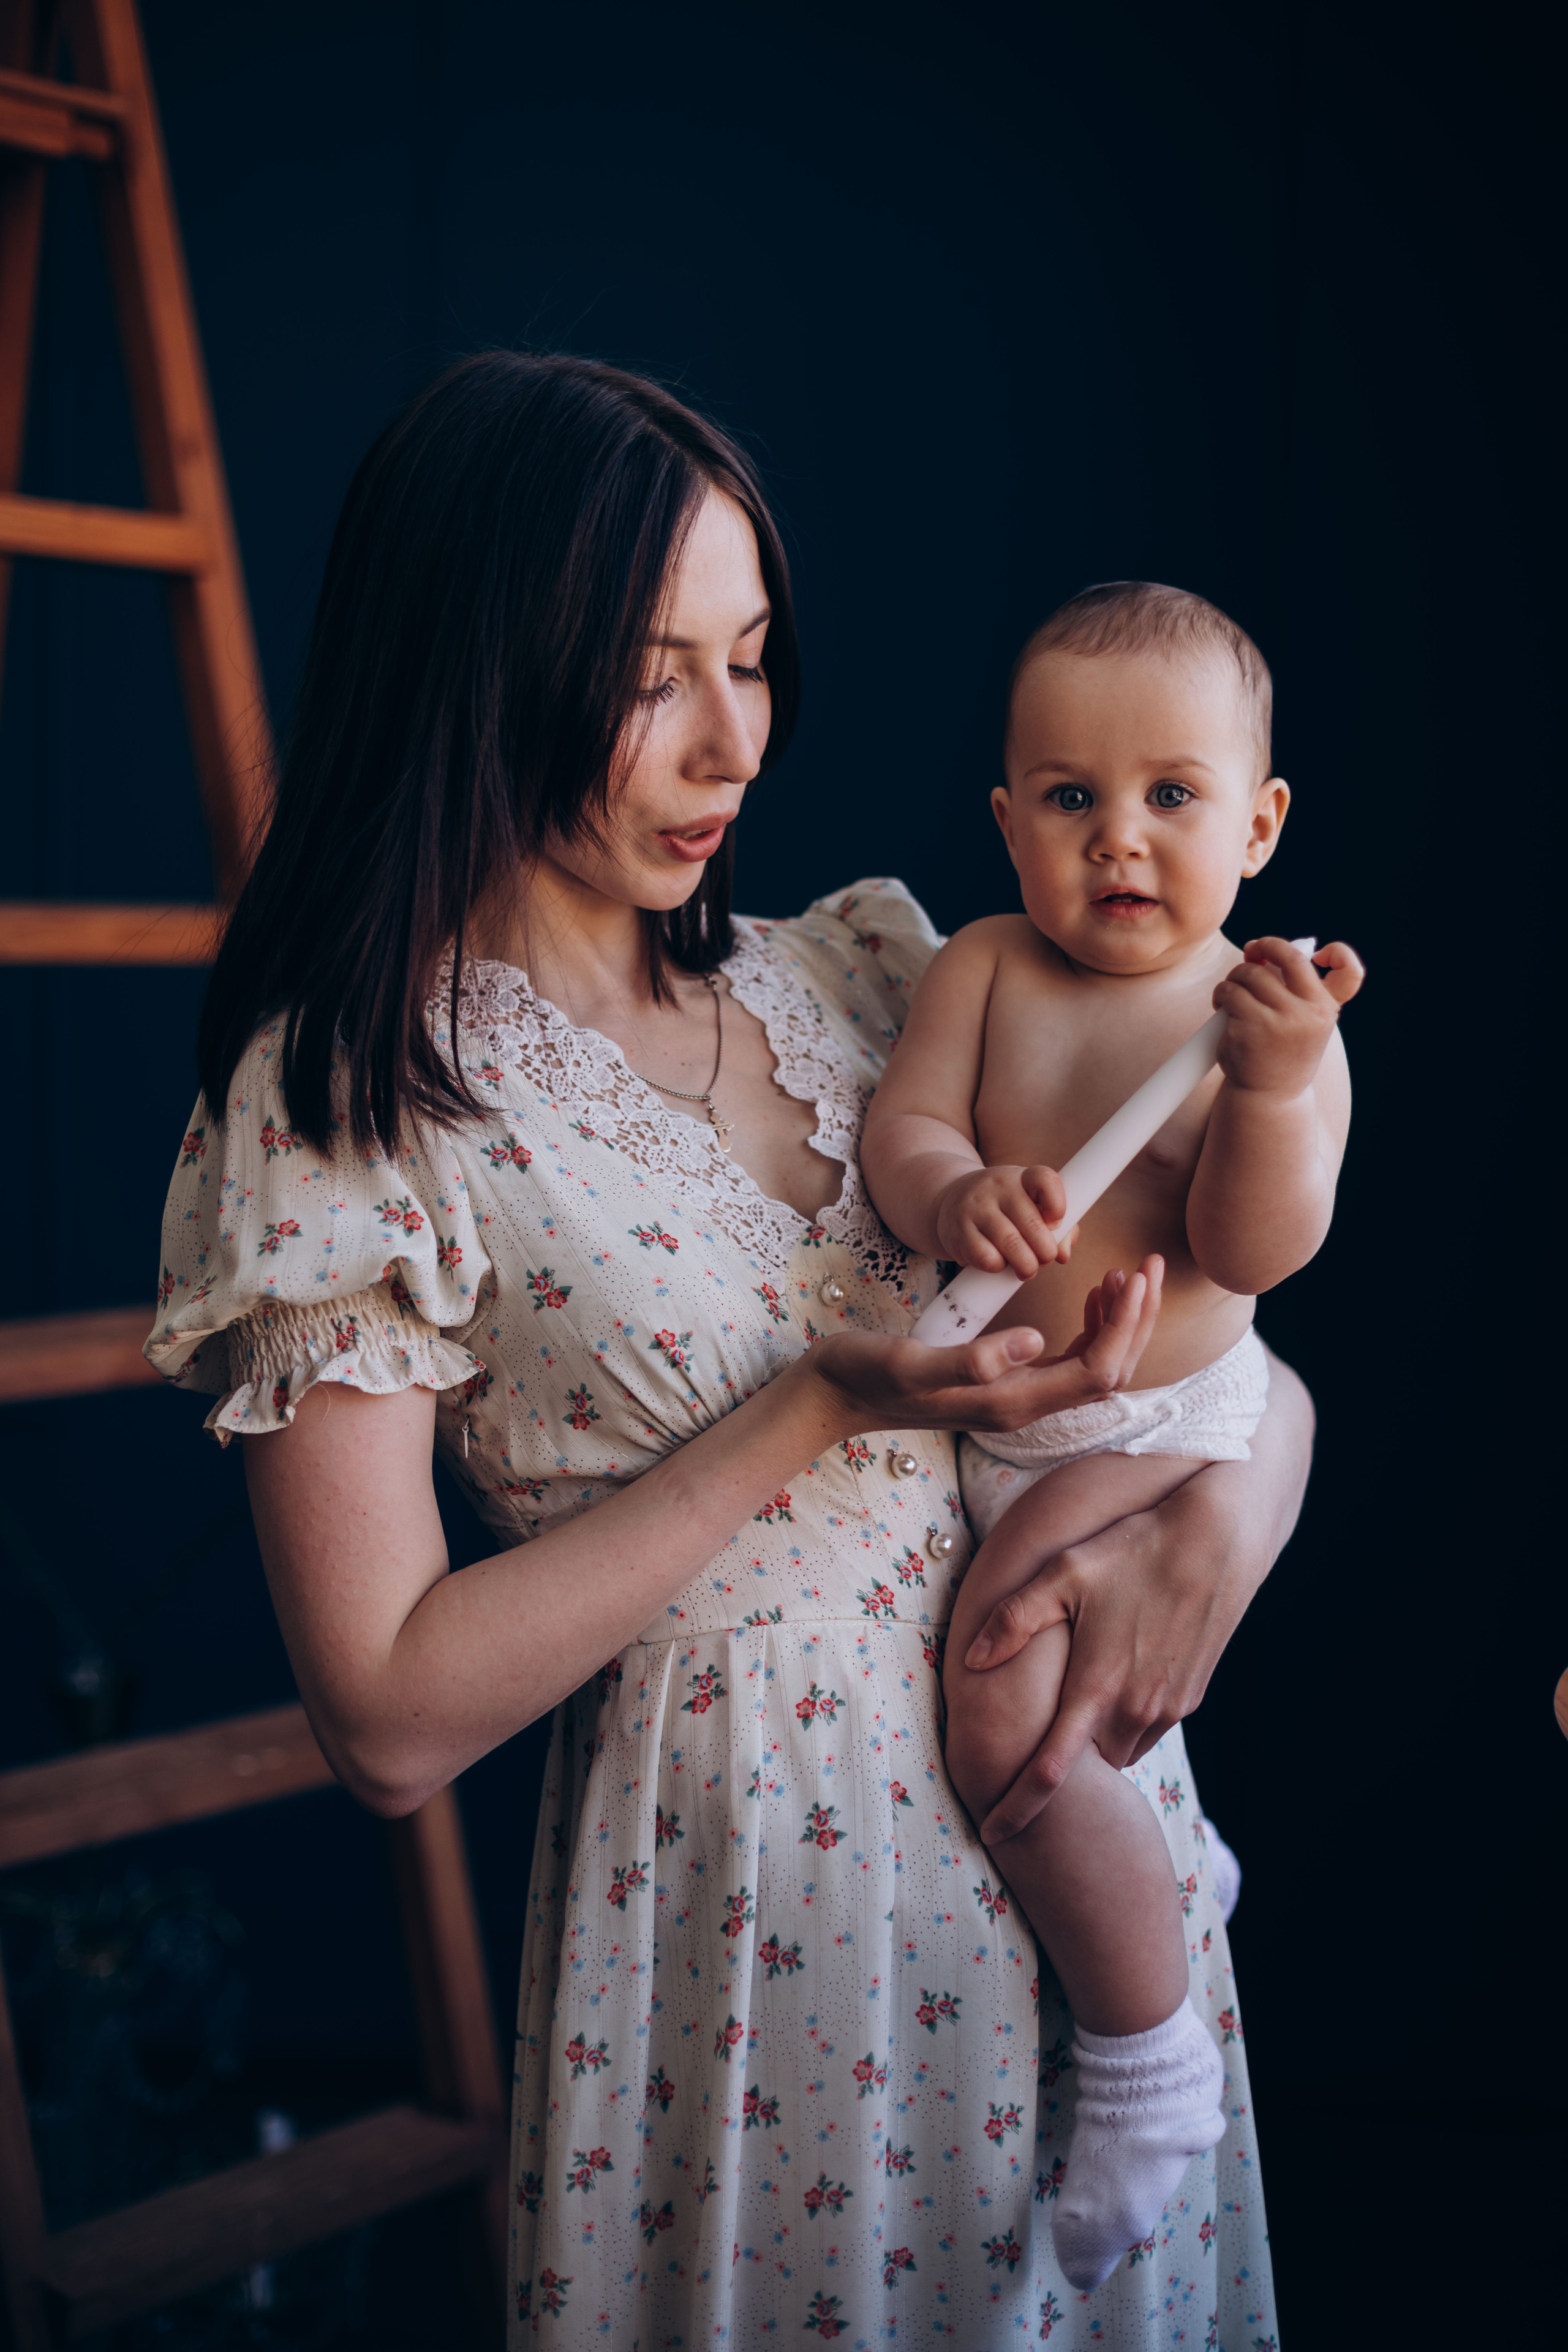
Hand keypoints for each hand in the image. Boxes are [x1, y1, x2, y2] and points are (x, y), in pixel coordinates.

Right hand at [808, 1258, 1161, 1441]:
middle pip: (1110, 1372)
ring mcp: (1017, 1397)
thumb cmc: (867, 1374)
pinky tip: (1090, 1294)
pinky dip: (1093, 1325)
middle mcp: (1023, 1405)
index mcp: (1011, 1401)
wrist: (834, 1396)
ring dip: (1122, 1322)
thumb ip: (974, 1359)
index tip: (1134, 1274)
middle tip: (1150, 1265)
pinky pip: (1072, 1360)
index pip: (1098, 1371)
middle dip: (1139, 1321)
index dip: (1126, 1325)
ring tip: (1128, 1273)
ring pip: (1096, 1366)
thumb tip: (1039, 1341)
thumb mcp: (912, 1361)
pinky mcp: (1008, 1383)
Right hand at [932, 1163, 1076, 1277]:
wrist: (951, 1200)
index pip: (1045, 1180)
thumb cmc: (1004, 1208)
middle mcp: (997, 1187)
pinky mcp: (958, 1232)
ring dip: (1026, 1265)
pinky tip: (998, 1262)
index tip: (1055, 1222)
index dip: (1058, 1205)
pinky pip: (987, 1258)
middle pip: (1033, 1224)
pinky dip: (998, 1267)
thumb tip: (1063, 1254)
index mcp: (1021, 1177)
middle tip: (1044, 1258)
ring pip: (1011, 1245)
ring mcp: (975, 1208)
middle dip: (1046, 1252)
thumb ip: (1059, 1228)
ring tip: (1027, 1268)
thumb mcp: (1031, 1205)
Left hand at [965, 1347, 1314, 1842]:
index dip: (1019, 1808)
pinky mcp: (1191, 1694)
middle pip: (1088, 1766)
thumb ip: (1012, 1621)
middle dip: (1061, 1775)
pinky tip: (1113, 1689)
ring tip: (1069, 1728)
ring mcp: (1169, 1705)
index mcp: (1097, 1688)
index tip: (994, 1835)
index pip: (1051, 1771)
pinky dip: (1125, 1723)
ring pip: (1121, 1748)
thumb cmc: (1134, 1549)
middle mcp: (1136, 1709)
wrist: (1219, 1540)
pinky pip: (1149, 1726)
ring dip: (1094, 1746)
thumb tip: (970, 1660)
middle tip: (1024, 1764)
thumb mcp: (1062, 1573)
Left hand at [1213, 936, 1364, 1096]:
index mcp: (1326, 1009)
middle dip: (1262, 949)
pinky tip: (1223, 1010)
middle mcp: (1307, 1014)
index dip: (1340, 953)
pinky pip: (1229, 993)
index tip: (1317, 953)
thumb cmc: (1284, 1050)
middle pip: (1284, 957)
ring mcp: (1277, 1021)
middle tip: (1250, 957)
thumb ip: (1295, 987)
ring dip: (1234, 978)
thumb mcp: (1305, 1022)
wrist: (1268, 1095)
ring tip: (1232, 994)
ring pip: (1248, 973)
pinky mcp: (1247, 1028)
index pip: (1350, 972)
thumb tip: (1259, 949)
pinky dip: (1222, 996)